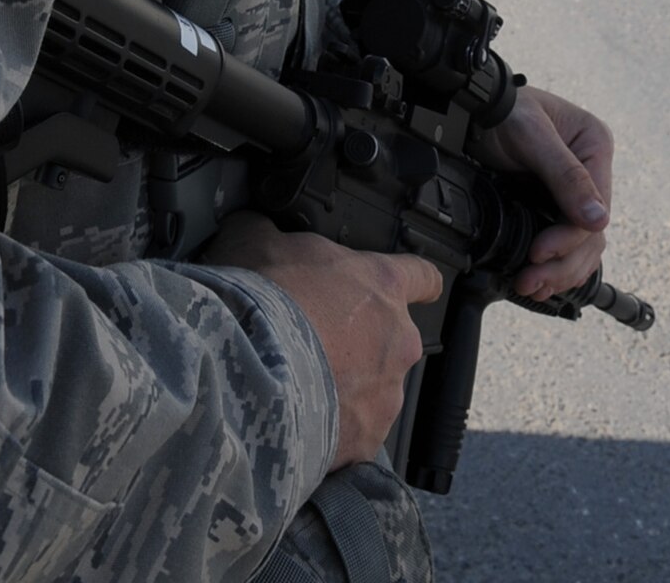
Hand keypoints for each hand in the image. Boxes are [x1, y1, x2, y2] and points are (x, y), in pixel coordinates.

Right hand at [203, 212, 442, 469]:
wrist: (247, 373)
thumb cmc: (261, 301)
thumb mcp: (257, 238)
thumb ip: (271, 232)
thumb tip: (258, 229)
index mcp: (380, 284)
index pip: (422, 276)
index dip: (418, 282)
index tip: (419, 288)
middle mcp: (396, 339)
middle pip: (390, 339)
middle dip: (357, 342)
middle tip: (312, 341)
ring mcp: (386, 395)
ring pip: (372, 390)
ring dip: (343, 388)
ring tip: (296, 386)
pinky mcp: (366, 440)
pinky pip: (352, 433)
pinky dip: (329, 430)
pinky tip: (295, 420)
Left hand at [475, 87, 613, 300]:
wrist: (476, 109)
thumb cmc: (505, 111)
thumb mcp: (533, 136)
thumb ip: (565, 175)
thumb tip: (598, 220)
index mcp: (596, 146)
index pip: (596, 207)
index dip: (569, 238)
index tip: (539, 253)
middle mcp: (592, 171)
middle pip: (591, 233)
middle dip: (562, 263)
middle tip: (531, 281)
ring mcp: (576, 190)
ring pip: (582, 245)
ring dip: (560, 272)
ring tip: (530, 286)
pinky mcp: (557, 204)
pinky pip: (567, 243)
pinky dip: (555, 265)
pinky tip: (540, 282)